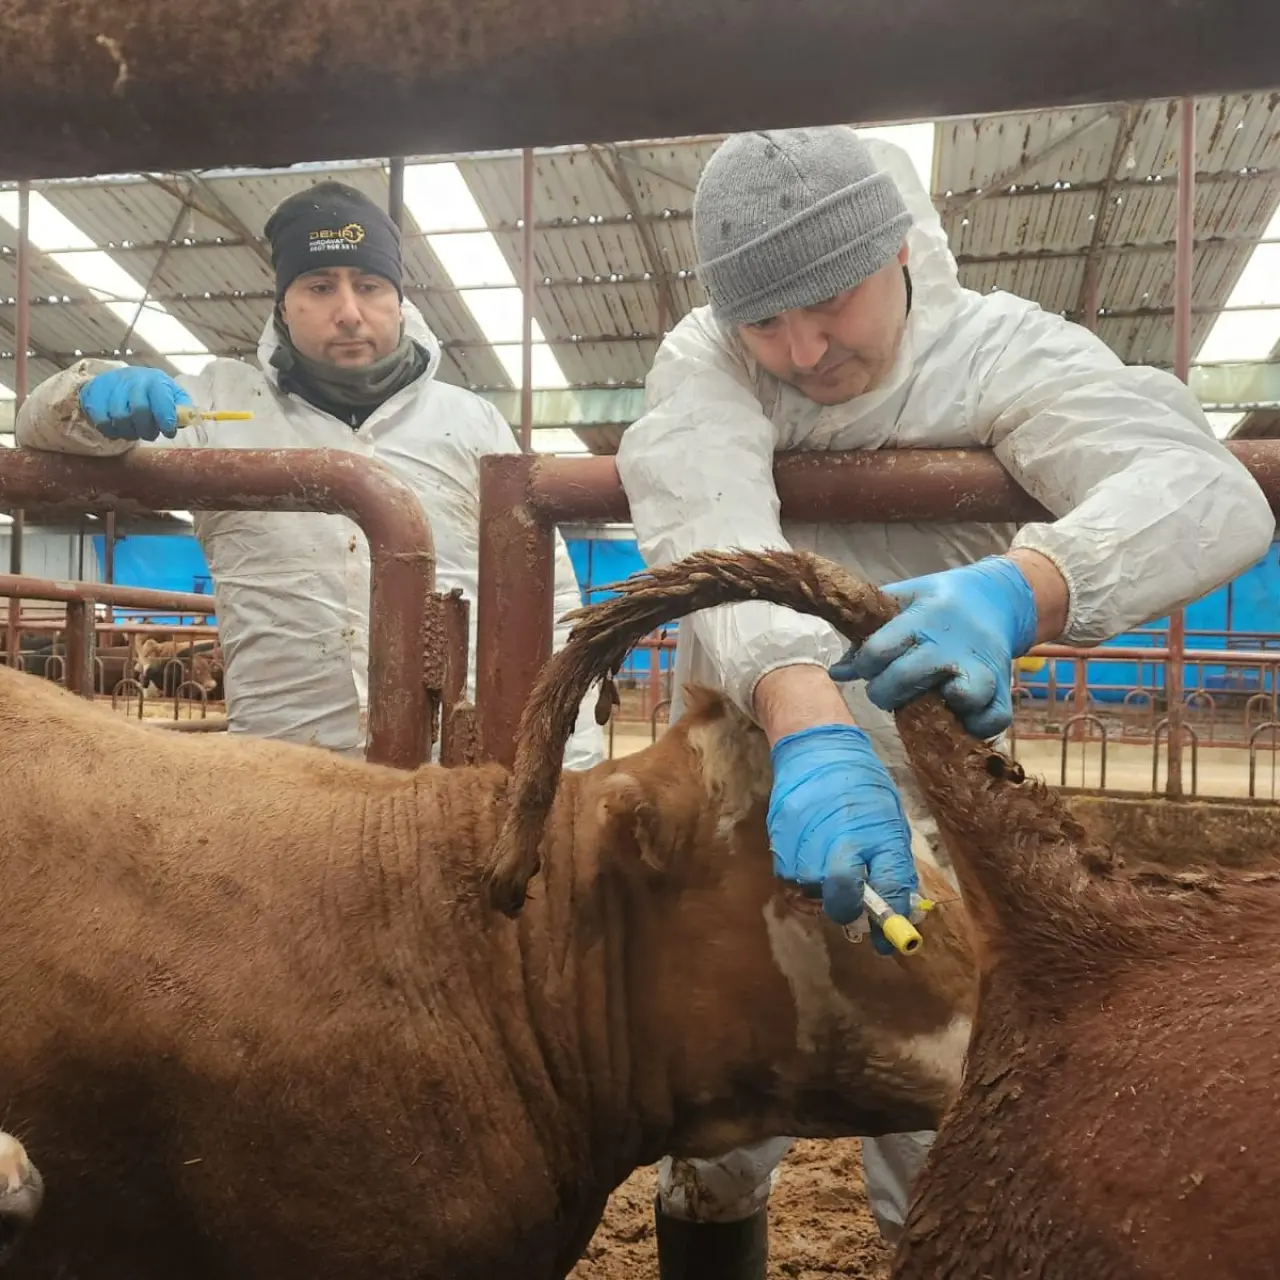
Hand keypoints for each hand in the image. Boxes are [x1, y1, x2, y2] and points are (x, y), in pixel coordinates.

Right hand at [78, 368, 191, 440]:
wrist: (117, 380)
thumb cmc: (150, 391)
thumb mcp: (171, 393)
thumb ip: (182, 406)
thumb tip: (188, 417)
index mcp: (155, 380)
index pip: (161, 400)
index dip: (166, 419)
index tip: (168, 431)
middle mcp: (133, 380)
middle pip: (139, 410)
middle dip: (147, 429)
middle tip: (150, 434)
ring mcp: (111, 387)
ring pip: (120, 417)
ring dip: (130, 432)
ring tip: (135, 432)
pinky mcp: (94, 395)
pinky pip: (102, 421)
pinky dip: (112, 431)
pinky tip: (119, 429)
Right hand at [767, 723, 916, 950]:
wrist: (815, 749)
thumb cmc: (860, 783)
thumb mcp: (888, 818)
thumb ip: (891, 862)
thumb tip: (896, 906)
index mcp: (877, 833)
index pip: (889, 889)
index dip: (891, 921)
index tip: (893, 942)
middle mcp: (839, 842)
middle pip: (842, 901)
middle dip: (849, 910)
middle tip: (855, 906)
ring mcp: (804, 843)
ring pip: (813, 892)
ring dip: (824, 891)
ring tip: (830, 865)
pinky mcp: (779, 841)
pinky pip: (791, 876)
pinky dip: (803, 874)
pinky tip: (810, 853)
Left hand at [830, 557, 1036, 738]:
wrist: (994, 596)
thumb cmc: (935, 602)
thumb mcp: (899, 602)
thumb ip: (867, 634)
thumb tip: (838, 673)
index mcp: (923, 616)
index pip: (879, 649)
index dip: (865, 664)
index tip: (868, 666)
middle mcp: (953, 642)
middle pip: (909, 676)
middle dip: (885, 691)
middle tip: (885, 690)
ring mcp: (983, 665)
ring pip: (964, 695)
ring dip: (940, 705)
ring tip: (929, 701)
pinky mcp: (1003, 685)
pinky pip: (995, 717)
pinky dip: (978, 725)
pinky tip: (958, 718)